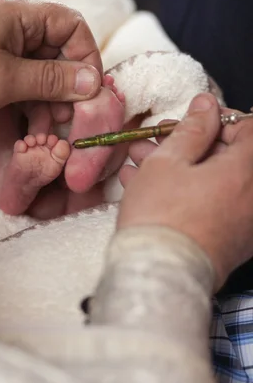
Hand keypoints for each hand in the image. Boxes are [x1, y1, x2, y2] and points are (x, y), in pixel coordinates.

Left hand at [0, 0, 101, 122]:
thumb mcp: (5, 80)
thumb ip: (52, 80)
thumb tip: (93, 82)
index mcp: (18, 12)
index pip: (71, 24)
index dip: (86, 55)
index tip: (90, 88)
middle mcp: (13, 22)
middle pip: (59, 48)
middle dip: (68, 82)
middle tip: (68, 114)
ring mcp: (2, 42)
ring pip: (43, 66)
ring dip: (51, 95)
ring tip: (50, 124)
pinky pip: (24, 76)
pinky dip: (33, 97)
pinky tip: (34, 122)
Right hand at [118, 93, 252, 289]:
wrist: (159, 275)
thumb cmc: (161, 217)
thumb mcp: (168, 161)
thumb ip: (192, 129)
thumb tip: (207, 106)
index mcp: (246, 171)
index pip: (250, 129)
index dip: (220, 120)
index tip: (193, 123)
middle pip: (230, 156)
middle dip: (190, 144)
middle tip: (158, 142)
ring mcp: (245, 222)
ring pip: (214, 181)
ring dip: (181, 168)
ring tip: (141, 164)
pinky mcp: (231, 242)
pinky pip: (212, 206)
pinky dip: (188, 194)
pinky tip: (148, 188)